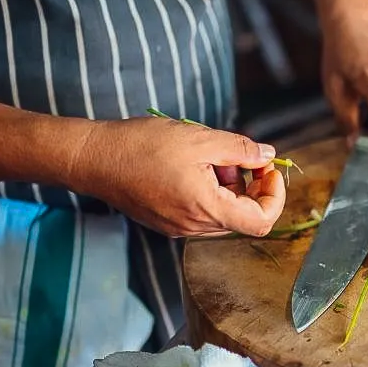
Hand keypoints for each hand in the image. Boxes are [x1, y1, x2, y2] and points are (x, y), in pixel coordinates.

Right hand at [70, 118, 286, 237]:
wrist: (92, 157)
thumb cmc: (141, 146)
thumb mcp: (200, 139)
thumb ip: (240, 149)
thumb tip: (268, 156)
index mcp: (206, 209)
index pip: (261, 221)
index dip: (274, 196)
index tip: (269, 170)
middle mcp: (194, 227)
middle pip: (243, 216)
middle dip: (251, 185)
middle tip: (240, 155)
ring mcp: (178, 227)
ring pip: (223, 212)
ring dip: (230, 186)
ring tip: (210, 157)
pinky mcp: (167, 221)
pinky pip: (202, 211)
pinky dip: (210, 190)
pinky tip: (193, 165)